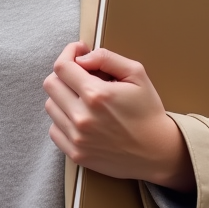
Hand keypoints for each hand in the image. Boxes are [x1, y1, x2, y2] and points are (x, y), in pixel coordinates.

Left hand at [43, 42, 195, 191]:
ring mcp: (77, 138)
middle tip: (81, 74)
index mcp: (96, 95)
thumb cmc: (148, 111)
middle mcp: (82, 117)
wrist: (158, 152)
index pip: (62, 67)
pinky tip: (80, 117)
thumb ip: (106, 58)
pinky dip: (63, 120)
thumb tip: (82, 57)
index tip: (79, 52)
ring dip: (63, 96)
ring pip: (51, 106)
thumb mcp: (136, 74)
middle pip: (51, 85)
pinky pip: (54, 129)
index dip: (68, 53)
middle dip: (64, 73)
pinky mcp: (75, 154)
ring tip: (83, 98)